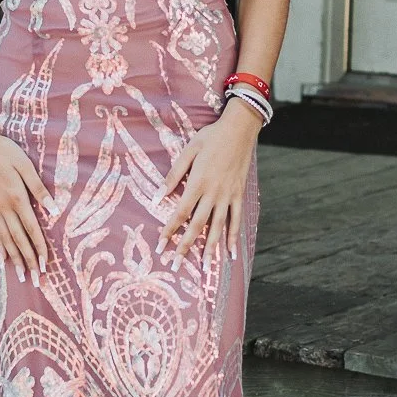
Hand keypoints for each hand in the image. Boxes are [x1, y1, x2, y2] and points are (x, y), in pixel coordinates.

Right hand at [0, 118, 52, 281]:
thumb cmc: (5, 150)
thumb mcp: (25, 164)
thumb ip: (39, 188)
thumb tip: (53, 209)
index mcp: (16, 197)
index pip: (31, 229)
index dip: (39, 248)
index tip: (45, 265)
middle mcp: (3, 207)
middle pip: (18, 240)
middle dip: (28, 261)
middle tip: (35, 280)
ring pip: (5, 239)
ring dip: (14, 258)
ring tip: (21, 275)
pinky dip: (0, 246)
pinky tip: (4, 257)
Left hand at [154, 100, 258, 265]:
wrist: (239, 129)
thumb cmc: (210, 137)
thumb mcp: (188, 151)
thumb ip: (173, 175)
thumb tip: (157, 197)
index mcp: (197, 182)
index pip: (180, 213)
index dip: (169, 231)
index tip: (160, 246)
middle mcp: (213, 193)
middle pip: (197, 226)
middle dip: (185, 247)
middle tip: (176, 266)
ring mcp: (228, 195)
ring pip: (217, 227)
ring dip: (210, 248)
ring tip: (205, 267)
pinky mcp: (239, 195)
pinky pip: (236, 220)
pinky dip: (233, 237)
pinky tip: (231, 253)